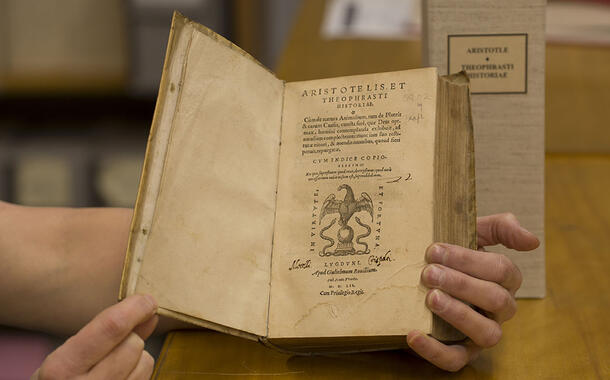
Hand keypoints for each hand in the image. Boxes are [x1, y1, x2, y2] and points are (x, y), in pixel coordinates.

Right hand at [32, 294, 158, 379]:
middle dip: (131, 337)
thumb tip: (146, 306)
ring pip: (145, 362)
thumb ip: (108, 330)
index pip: (111, 327)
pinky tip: (119, 377)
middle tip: (113, 346)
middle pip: (133, 343)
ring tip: (113, 366)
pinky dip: (138, 372)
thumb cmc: (61, 379)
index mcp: (61, 367)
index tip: (147, 300)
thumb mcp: (69, 355)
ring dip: (137, 358)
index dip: (135, 308)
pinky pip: (146, 377)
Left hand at [407, 213, 538, 370]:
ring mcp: (482, 333)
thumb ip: (501, 228)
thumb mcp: (473, 232)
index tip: (435, 250)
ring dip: (459, 314)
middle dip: (461, 284)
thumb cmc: (451, 253)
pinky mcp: (461, 352)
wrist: (420, 274)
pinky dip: (435, 351)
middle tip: (429, 273)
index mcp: (505, 280)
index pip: (500, 270)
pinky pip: (455, 360)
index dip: (468, 260)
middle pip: (495, 299)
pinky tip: (413, 334)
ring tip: (431, 298)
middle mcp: (500, 309)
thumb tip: (533, 241)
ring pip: (487, 333)